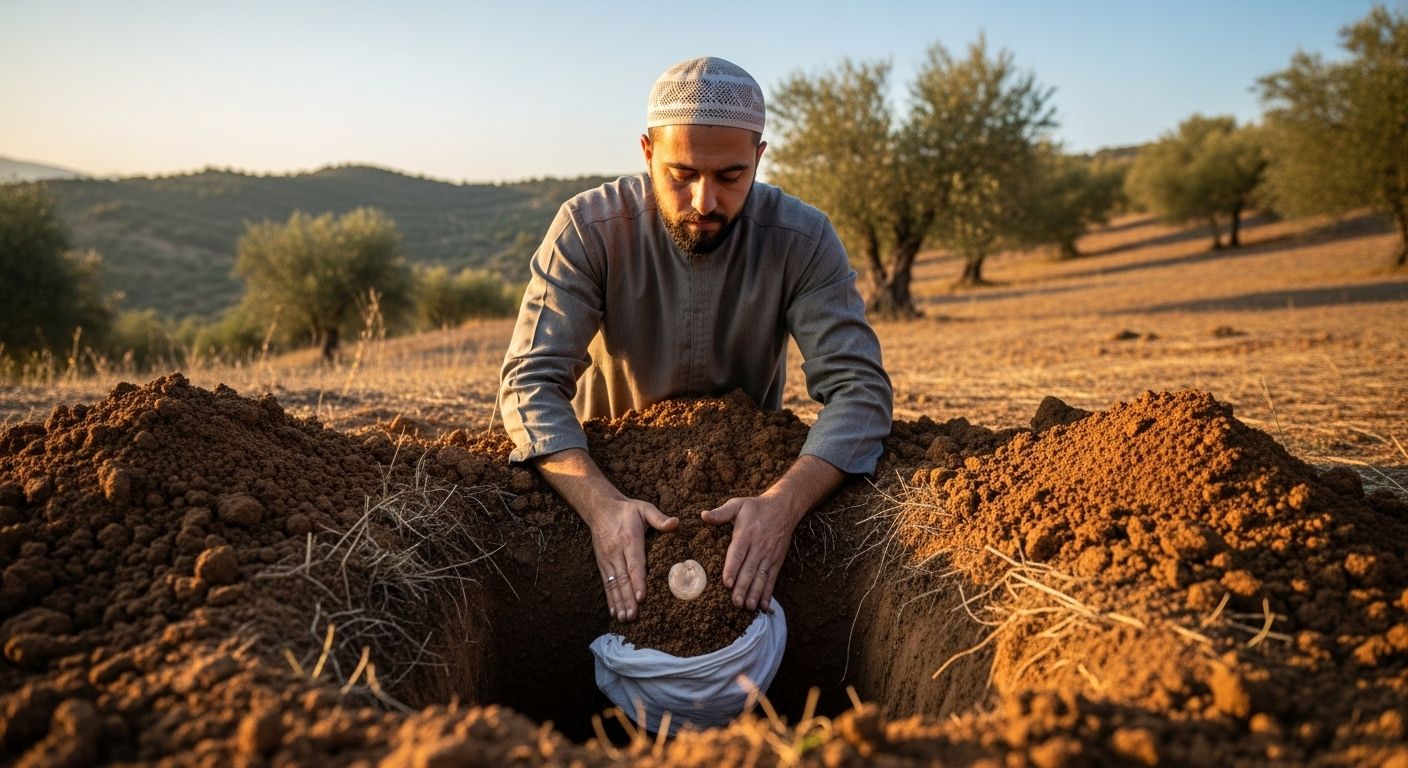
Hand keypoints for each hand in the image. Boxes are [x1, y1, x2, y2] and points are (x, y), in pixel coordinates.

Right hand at [585, 498, 677, 621]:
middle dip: (628, 599)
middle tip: (633, 615)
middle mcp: (616, 552)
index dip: (637, 581)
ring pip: (614, 585)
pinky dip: (610, 599)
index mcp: (629, 539)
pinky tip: (614, 612)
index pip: (633, 563)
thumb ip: (659, 518)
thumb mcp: (644, 508)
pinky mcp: (602, 565)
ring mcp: (607, 560)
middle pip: (623, 579)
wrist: (600, 508)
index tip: (641, 596)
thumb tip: (676, 523)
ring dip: (619, 602)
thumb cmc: (627, 510)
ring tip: (624, 618)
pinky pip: (606, 584)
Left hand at [701, 495, 798, 611]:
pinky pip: (772, 579)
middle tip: (735, 603)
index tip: (726, 583)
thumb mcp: (738, 504)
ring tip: (748, 607)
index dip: (732, 569)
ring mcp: (769, 555)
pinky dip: (768, 593)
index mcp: (746, 533)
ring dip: (755, 593)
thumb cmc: (757, 507)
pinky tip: (764, 605)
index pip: (738, 553)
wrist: (784, 507)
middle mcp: (759, 546)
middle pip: (749, 570)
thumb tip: (703, 516)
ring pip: (761, 577)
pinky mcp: (777, 561)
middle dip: (742, 587)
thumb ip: (721, 512)